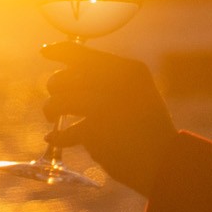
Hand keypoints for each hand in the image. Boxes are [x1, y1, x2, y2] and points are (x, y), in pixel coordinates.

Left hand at [41, 42, 176, 196]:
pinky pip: (63, 132)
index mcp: (128, 69)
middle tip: (59, 103)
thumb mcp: (137, 93)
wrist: (165, 162)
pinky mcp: (95, 131)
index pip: (82, 51)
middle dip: (55, 88)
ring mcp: (104, 105)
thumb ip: (109, 80)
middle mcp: (116, 81)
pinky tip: (54, 139)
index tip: (45, 51)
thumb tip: (66, 72)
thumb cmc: (148, 129)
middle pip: (64, 76)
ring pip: (58, 101)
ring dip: (51, 110)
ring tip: (54, 119)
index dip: (58, 50)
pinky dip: (58, 137)